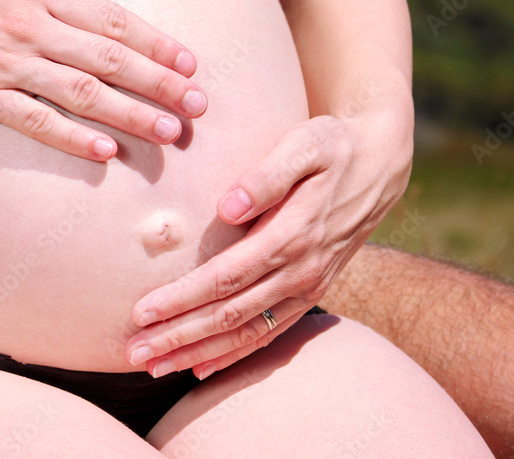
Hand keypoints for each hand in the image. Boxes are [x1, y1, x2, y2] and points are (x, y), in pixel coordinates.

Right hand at [0, 0, 206, 160]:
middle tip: (197, 106)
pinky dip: (70, 138)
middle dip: (159, 85)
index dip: (154, 43)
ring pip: (80, 95)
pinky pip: (33, 121)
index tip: (188, 61)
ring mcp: (4, 66)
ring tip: (169, 133)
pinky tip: (103, 153)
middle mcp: (28, 30)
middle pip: (107, 61)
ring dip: (129, 115)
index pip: (111, 20)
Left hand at [125, 113, 412, 378]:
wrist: (379, 165)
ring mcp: (307, 287)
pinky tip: (201, 369)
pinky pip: (268, 333)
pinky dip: (233, 355)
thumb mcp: (306, 144)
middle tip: (134, 352)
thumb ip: (267, 175)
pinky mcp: (308, 293)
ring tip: (154, 367)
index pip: (226, 278)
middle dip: (179, 336)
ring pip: (246, 332)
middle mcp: (300, 271)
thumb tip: (229, 206)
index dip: (182, 299)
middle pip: (229, 315)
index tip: (142, 311)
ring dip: (198, 353)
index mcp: (293, 235)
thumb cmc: (332, 147)